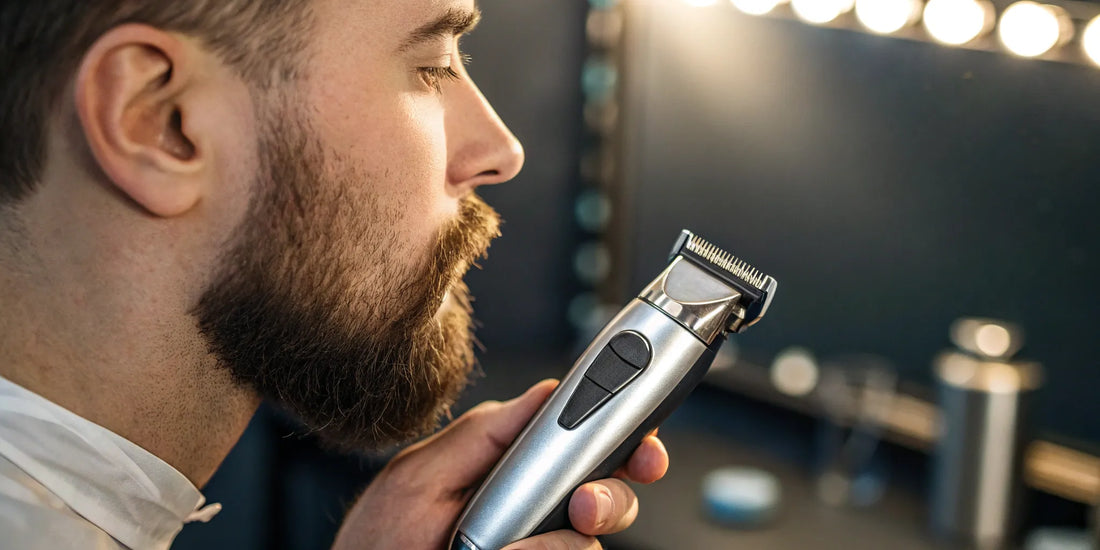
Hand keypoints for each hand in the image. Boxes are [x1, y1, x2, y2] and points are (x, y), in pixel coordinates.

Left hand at [331, 379, 668, 549]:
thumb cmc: (377, 549)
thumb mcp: (420, 479)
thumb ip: (482, 434)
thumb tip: (543, 396)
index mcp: (502, 468)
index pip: (572, 440)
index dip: (615, 434)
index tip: (637, 441)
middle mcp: (525, 511)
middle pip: (601, 492)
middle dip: (610, 494)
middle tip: (586, 506)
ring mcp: (532, 548)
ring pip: (589, 542)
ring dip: (570, 543)